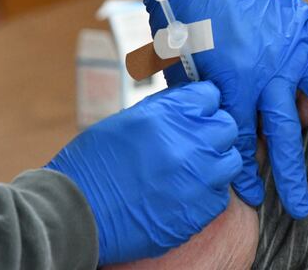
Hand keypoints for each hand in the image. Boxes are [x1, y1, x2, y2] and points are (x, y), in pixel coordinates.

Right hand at [46, 82, 241, 265]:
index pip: (211, 95)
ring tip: (191, 169)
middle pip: (227, 126)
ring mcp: (198, 178)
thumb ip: (166, 109)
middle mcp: (189, 143)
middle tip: (195, 142)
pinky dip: (207, 193)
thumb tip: (190, 99)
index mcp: (169, 115)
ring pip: (230, 161)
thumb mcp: (128, 120)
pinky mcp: (199, 210)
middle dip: (213, 131)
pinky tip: (184, 193)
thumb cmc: (94, 164)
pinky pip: (220, 195)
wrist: (76, 213)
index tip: (196, 113)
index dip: (202, 104)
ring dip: (215, 162)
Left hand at [145, 0, 307, 218]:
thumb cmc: (189, 32)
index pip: (243, 140)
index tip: (251, 196)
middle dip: (291, 172)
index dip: (245, 171)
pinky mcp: (302, 22)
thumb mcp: (190, 79)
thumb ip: (209, 111)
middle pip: (284, 130)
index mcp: (238, 86)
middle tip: (300, 207)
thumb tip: (219, 142)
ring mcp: (291, 46)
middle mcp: (270, 71)